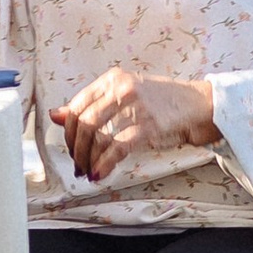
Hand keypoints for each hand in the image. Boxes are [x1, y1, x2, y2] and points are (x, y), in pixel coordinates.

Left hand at [50, 67, 216, 180]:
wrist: (197, 104)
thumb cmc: (160, 101)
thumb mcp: (123, 95)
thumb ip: (92, 104)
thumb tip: (56, 115)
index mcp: (111, 78)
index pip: (76, 105)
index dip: (68, 131)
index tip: (70, 147)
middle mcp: (121, 87)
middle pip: (83, 121)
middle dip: (76, 148)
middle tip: (78, 164)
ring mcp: (135, 105)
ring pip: (96, 134)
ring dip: (88, 158)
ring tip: (88, 171)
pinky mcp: (149, 124)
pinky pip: (118, 147)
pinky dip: (105, 163)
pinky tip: (101, 173)